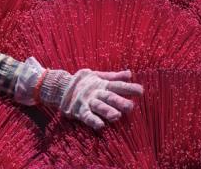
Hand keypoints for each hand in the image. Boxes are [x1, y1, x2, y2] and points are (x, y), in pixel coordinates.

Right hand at [13, 58, 143, 129]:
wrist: (60, 86)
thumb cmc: (83, 83)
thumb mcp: (97, 76)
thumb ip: (113, 77)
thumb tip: (129, 74)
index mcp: (102, 84)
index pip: (118, 85)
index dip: (129, 88)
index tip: (141, 91)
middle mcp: (96, 92)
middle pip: (109, 96)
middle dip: (119, 101)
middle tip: (130, 106)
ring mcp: (87, 101)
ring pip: (98, 106)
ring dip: (107, 111)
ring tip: (116, 116)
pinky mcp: (79, 110)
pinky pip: (87, 116)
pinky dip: (93, 120)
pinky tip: (100, 125)